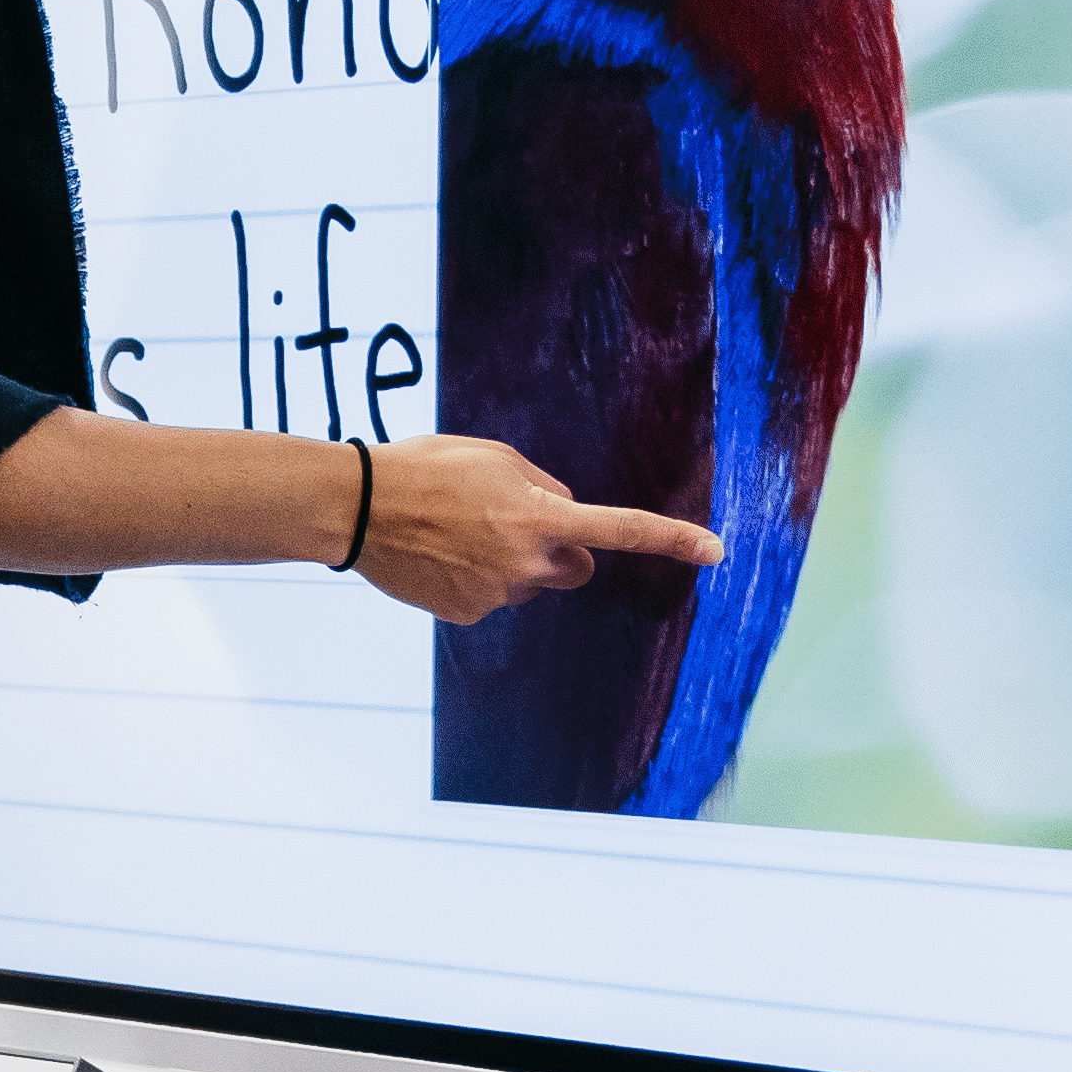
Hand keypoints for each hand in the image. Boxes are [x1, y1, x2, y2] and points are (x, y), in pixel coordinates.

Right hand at [358, 435, 720, 626]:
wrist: (355, 507)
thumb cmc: (425, 468)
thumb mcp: (495, 458)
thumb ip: (543, 486)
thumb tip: (563, 513)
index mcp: (539, 516)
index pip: (620, 530)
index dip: (672, 539)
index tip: (716, 551)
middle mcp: (526, 564)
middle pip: (576, 567)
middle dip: (561, 549)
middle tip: (514, 521)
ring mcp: (496, 595)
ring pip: (528, 583)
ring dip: (510, 561)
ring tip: (458, 531)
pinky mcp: (466, 614)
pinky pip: (490, 597)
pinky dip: (473, 579)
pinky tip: (438, 555)